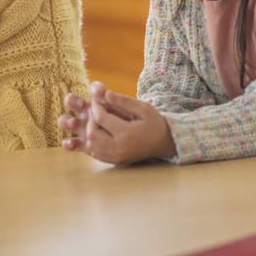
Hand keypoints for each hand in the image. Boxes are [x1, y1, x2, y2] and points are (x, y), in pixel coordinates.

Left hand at [58, 81, 175, 164]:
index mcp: (126, 133)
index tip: (98, 100)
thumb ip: (124, 101)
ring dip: (91, 131)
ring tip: (100, 122)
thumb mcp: (143, 108)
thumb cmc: (154, 123)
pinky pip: (95, 154)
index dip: (96, 107)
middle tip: (98, 111)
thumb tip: (105, 94)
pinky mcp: (115, 162)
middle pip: (92, 133)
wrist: (164, 143)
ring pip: (91, 144)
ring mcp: (117, 157)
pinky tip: (101, 133)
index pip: (100, 119)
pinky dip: (94, 142)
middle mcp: (119, 148)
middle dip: (91, 119)